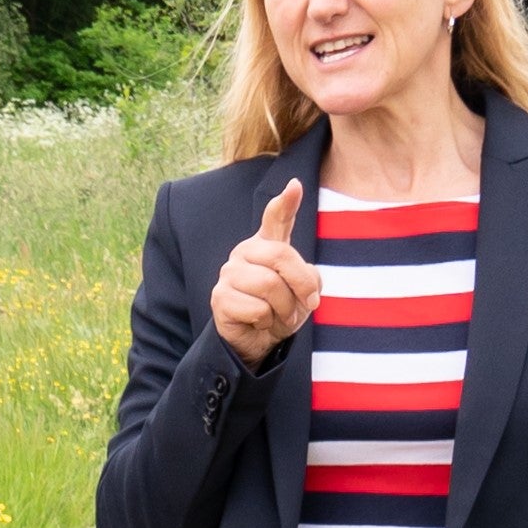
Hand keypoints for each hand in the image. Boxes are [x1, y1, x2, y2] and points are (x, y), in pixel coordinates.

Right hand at [209, 177, 320, 365]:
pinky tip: (259, 322)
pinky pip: (258, 308)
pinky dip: (266, 322)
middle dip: (302, 285)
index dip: (286, 203)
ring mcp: (229, 273)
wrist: (259, 341)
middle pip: (281, 256)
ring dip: (285, 308)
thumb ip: (308, 278)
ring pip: (269, 285)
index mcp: (266, 245)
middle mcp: (245, 252)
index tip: (295, 186)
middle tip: (308, 304)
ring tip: (281, 316)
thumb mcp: (304, 292)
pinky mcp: (219, 297)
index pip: (276, 219)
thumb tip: (308, 281)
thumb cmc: (282, 309)